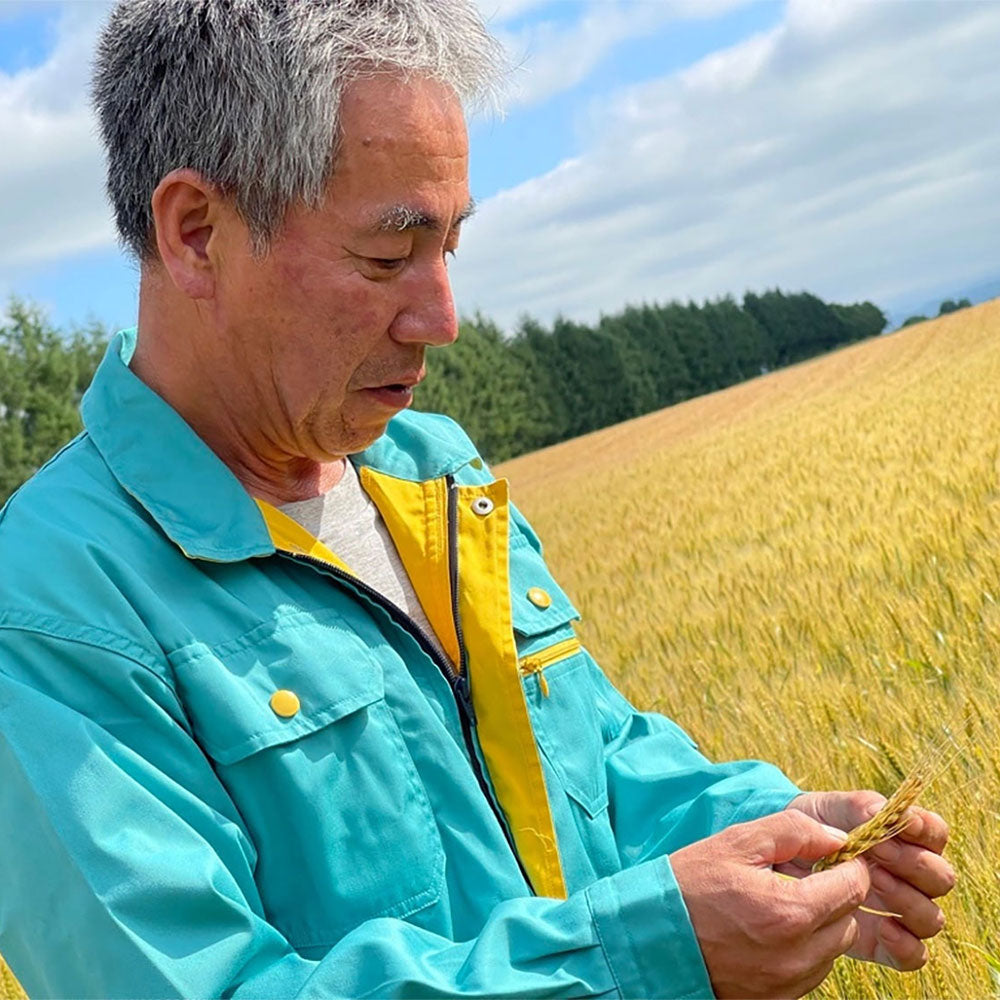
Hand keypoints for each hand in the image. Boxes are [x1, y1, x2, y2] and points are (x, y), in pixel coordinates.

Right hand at [670, 811, 869, 998]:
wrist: (651, 938)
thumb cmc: (691, 885)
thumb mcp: (737, 843)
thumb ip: (793, 831)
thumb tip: (838, 838)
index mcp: (791, 910)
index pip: (854, 885)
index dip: (847, 864)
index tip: (827, 856)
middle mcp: (798, 954)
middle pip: (849, 920)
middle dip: (833, 895)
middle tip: (798, 879)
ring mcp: (789, 982)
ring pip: (833, 949)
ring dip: (819, 925)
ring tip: (779, 906)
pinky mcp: (778, 999)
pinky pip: (812, 972)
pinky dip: (802, 951)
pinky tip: (769, 932)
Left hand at [786, 791, 954, 970]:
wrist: (784, 854)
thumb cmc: (816, 825)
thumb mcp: (831, 808)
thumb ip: (859, 807)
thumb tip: (882, 812)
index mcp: (907, 840)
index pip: (936, 834)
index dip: (925, 829)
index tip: (903, 822)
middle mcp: (912, 878)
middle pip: (941, 878)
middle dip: (914, 864)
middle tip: (879, 852)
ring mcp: (900, 911)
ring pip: (931, 917)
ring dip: (908, 901)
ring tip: (874, 883)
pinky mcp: (883, 941)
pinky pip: (914, 955)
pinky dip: (905, 945)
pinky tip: (882, 928)